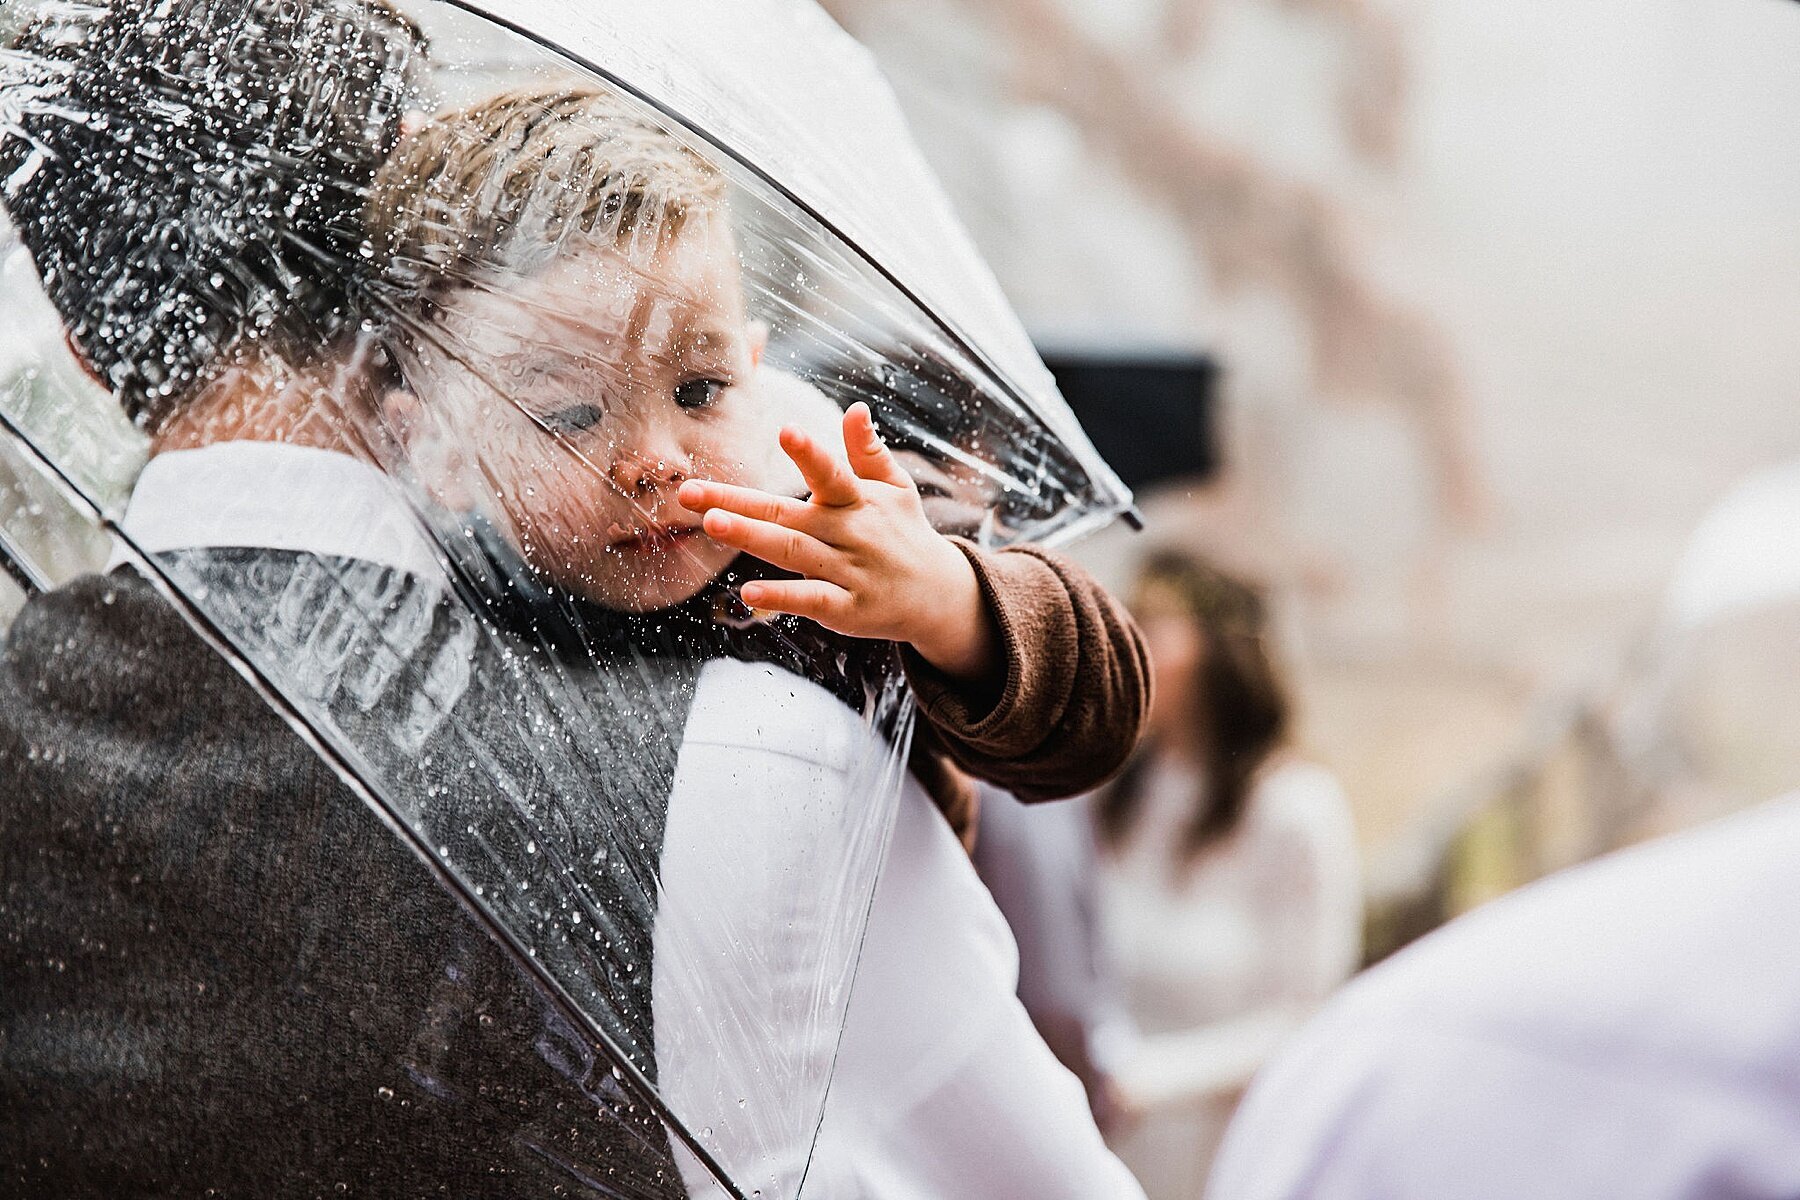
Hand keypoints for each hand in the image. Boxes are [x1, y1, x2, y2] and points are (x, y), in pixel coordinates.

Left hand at [677, 403, 999, 684]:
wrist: (938, 594)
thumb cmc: (904, 532)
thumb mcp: (895, 487)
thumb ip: (868, 450)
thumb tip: (855, 408)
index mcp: (858, 500)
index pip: (832, 473)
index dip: (810, 453)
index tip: (786, 430)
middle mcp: (850, 533)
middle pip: (788, 515)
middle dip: (739, 502)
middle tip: (690, 492)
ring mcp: (847, 572)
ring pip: (792, 553)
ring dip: (751, 538)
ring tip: (711, 523)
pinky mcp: (845, 609)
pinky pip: (810, 600)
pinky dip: (781, 598)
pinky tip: (746, 595)